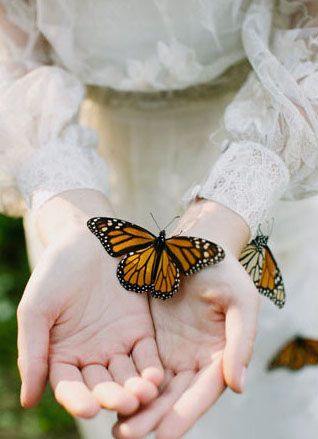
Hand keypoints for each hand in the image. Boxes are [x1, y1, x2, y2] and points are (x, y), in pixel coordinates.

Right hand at [17, 189, 163, 417]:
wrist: (88, 240)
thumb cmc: (56, 272)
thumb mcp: (37, 309)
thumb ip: (33, 351)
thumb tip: (27, 400)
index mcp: (62, 354)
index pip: (69, 386)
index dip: (76, 399)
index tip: (86, 409)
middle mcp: (90, 355)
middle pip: (101, 386)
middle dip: (112, 397)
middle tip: (123, 404)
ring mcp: (117, 344)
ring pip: (126, 376)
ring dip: (136, 389)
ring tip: (143, 396)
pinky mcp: (140, 330)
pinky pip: (146, 355)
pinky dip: (151, 368)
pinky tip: (156, 377)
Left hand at [113, 200, 259, 437]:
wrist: (196, 246)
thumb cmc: (224, 271)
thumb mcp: (241, 301)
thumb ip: (241, 341)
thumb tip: (238, 386)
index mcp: (221, 354)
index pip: (204, 391)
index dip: (186, 412)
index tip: (166, 435)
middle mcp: (196, 359)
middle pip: (175, 396)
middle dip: (154, 417)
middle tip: (127, 435)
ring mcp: (173, 350)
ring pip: (155, 386)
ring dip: (137, 407)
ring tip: (116, 427)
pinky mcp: (153, 338)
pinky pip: (139, 364)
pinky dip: (127, 381)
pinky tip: (109, 393)